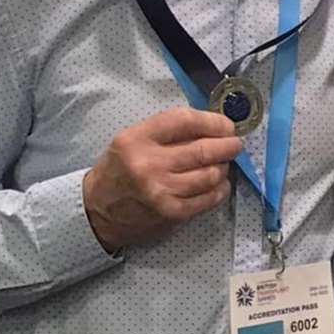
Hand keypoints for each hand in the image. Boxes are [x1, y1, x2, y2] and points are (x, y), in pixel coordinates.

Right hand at [82, 108, 243, 251]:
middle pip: (203, 150)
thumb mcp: (133, 139)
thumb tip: (212, 126)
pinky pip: (208, 198)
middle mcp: (149, 164)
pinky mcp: (171, 213)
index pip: (185, 121)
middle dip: (228, 145)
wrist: (97, 209)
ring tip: (223, 164)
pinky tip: (219, 184)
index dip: (213, 121)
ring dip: (224, 167)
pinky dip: (220, 189)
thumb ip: (168, 132)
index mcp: (138, 139)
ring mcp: (161, 191)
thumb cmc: (119, 169)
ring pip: (210, 175)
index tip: (226, 125)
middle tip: (236, 144)